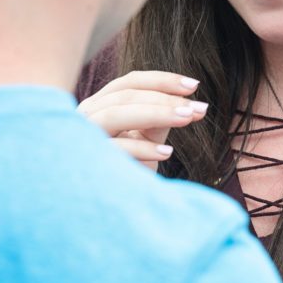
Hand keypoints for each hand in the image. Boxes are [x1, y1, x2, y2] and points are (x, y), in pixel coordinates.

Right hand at [77, 70, 206, 167]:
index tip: (194, 85)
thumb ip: (159, 118)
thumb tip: (190, 104)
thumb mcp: (146, 138)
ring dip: (156, 114)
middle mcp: (87, 115)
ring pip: (115, 115)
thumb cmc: (128, 165)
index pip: (130, 82)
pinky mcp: (87, 161)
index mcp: (100, 104)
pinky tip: (168, 153)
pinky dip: (143, 149)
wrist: (110, 202)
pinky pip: (115, 149)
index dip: (162, 80)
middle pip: (125, 96)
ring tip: (187, 118)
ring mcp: (84, 137)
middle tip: (199, 107)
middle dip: (165, 98)